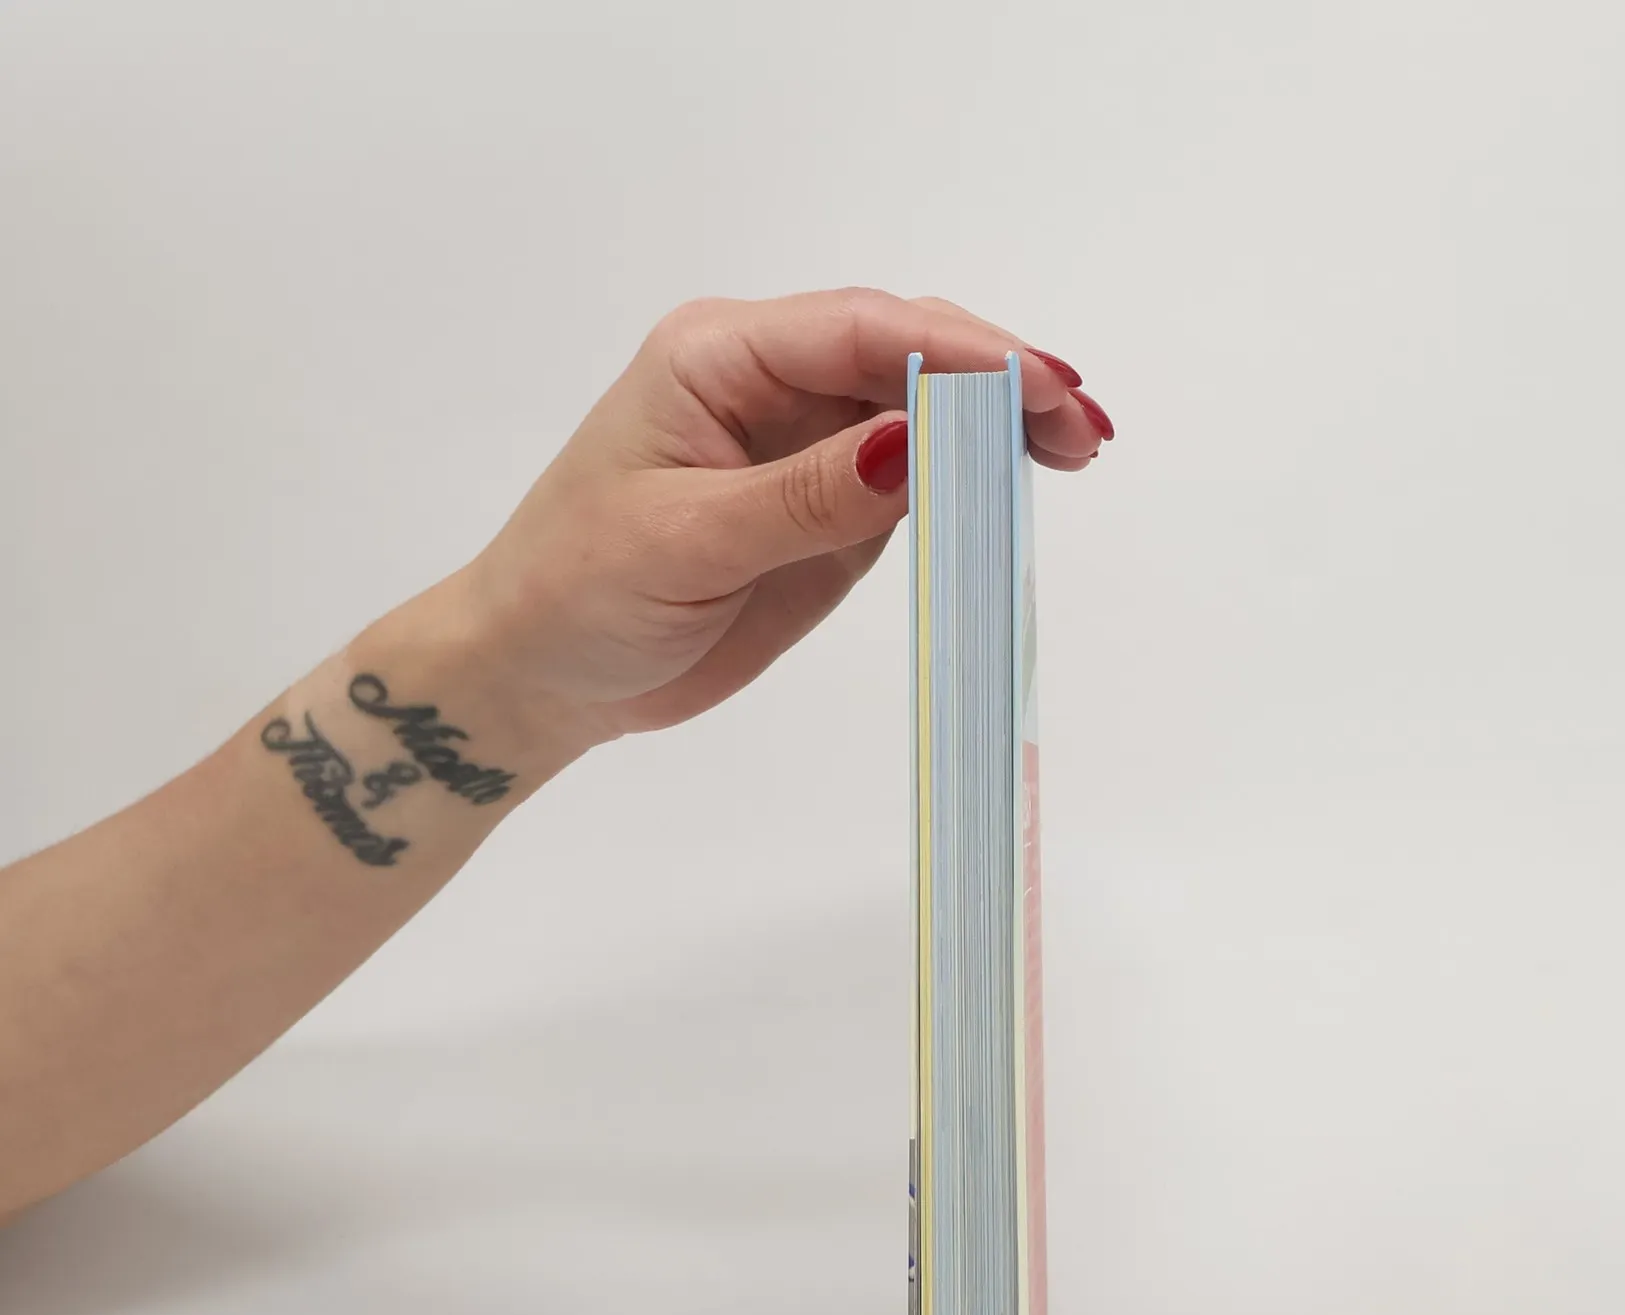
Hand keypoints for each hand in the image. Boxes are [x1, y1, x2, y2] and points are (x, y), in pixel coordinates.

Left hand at [447, 288, 1112, 750]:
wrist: (542, 674)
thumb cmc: (578, 594)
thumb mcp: (687, 543)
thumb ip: (806, 496)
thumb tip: (914, 444)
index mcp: (720, 356)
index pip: (860, 330)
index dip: (960, 353)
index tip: (1039, 389)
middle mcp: (768, 382)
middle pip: (906, 354)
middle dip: (998, 381)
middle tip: (1082, 427)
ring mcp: (803, 445)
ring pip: (920, 410)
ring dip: (997, 427)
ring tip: (1077, 450)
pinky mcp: (825, 508)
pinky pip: (912, 479)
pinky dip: (969, 482)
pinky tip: (1017, 489)